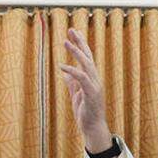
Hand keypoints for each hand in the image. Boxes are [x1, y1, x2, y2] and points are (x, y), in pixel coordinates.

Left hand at [61, 28, 113, 153]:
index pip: (87, 57)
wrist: (93, 128)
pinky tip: (61, 66)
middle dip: (80, 42)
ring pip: (86, 64)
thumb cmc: (86, 113)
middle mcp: (95, 79)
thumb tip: (64, 72)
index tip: (73, 32)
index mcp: (92, 78)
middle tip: (71, 30)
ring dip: (76, 52)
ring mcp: (94, 85)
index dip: (80, 44)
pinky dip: (72, 71)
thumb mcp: (76, 94)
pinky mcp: (91, 93)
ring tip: (66, 42)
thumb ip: (72, 82)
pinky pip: (81, 78)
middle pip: (88, 56)